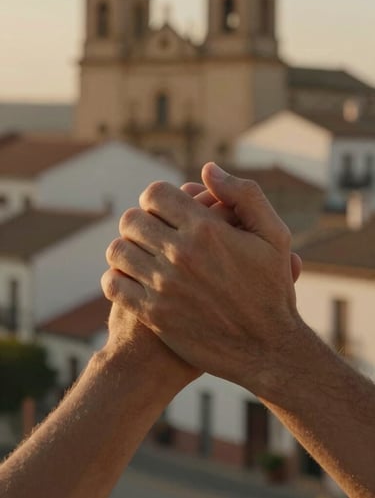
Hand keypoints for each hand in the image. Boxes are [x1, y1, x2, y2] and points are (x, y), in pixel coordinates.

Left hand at [102, 163, 304, 396]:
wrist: (267, 349)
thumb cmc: (272, 289)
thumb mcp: (274, 235)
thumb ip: (244, 194)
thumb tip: (207, 169)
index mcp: (206, 229)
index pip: (155, 194)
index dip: (156, 197)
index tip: (163, 209)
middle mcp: (181, 254)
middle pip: (132, 220)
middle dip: (140, 221)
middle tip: (151, 232)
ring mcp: (163, 286)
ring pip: (117, 250)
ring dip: (126, 248)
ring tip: (140, 254)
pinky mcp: (153, 315)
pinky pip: (113, 284)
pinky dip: (116, 277)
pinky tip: (131, 279)